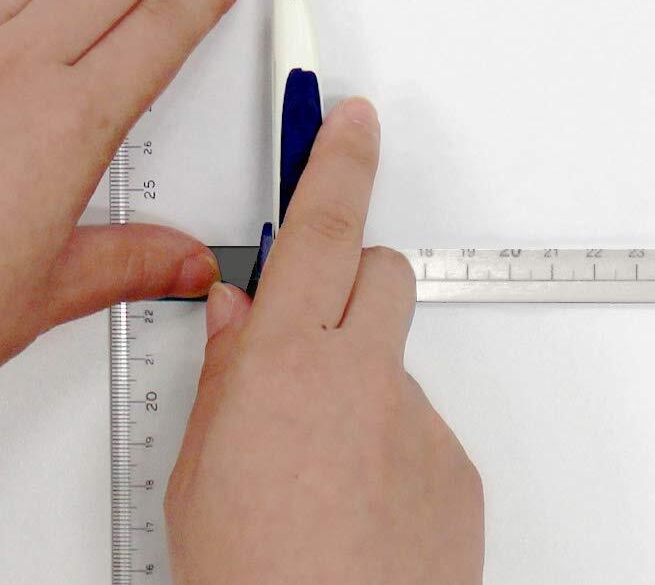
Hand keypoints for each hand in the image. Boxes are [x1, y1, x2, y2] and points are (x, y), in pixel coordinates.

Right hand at [165, 100, 483, 584]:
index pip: (321, 223)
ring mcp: (417, 423)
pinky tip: (353, 502)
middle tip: (310, 325)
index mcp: (284, 361)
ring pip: (394, 354)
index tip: (348, 116)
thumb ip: (224, 372)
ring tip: (320, 456)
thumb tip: (236, 316)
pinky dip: (388, 444)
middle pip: (380, 269)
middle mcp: (362, 376)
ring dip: (361, 375)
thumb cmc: (251, 579)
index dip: (336, 156)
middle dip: (348, 275)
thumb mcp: (198, 468)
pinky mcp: (457, 472)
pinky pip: (419, 424)